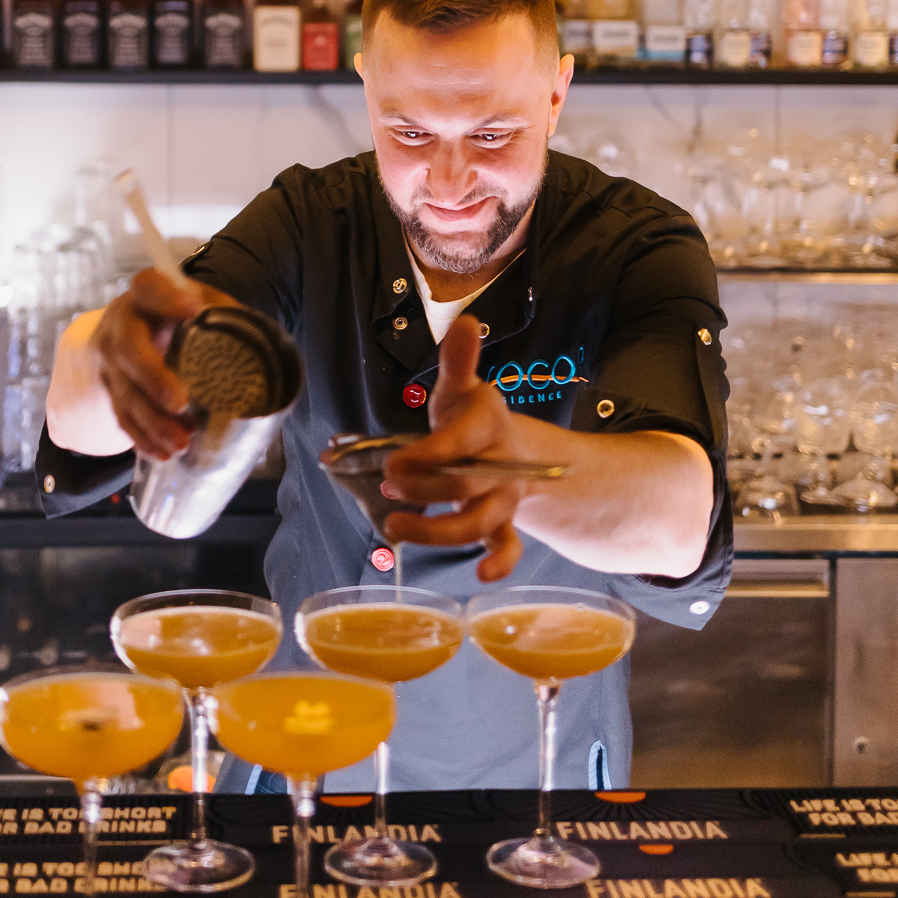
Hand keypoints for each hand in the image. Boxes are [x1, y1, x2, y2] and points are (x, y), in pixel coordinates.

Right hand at [90, 269, 240, 460]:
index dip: (166, 298)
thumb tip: (260, 343)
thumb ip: (223, 315)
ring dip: (151, 421)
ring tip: (180, 442)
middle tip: (180, 401)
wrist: (137, 327)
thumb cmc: (179, 314)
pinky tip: (162, 452)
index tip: (191, 309)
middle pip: (127, 349)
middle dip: (152, 378)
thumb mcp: (201, 302)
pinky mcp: (112, 391)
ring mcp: (112, 361)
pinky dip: (142, 438)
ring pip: (124, 393)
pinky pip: (122, 417)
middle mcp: (121, 325)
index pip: (148, 287)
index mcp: (145, 294)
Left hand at [380, 315, 528, 581]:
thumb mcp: (461, 389)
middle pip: (464, 486)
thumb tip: (468, 321)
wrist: (510, 449)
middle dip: (422, 489)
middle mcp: (500, 464)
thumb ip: (458, 360)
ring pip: (482, 523)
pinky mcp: (500, 524)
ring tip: (395, 528)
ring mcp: (502, 497)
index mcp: (487, 425)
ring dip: (438, 532)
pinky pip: (509, 548)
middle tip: (387, 484)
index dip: (428, 456)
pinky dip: (500, 564)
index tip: (393, 462)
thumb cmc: (471, 419)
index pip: (461, 442)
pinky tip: (480, 576)